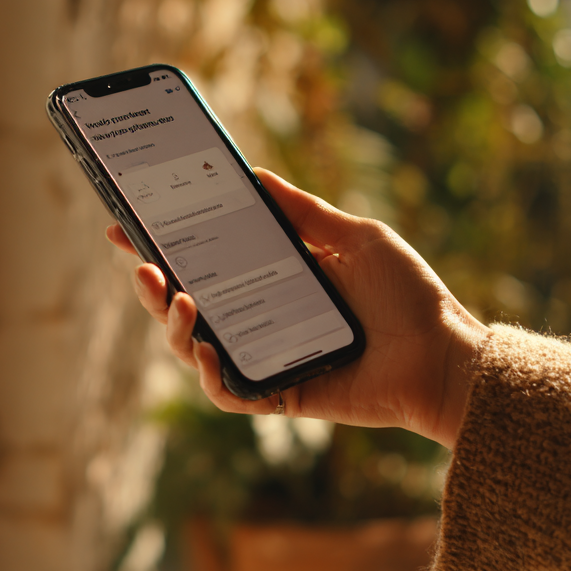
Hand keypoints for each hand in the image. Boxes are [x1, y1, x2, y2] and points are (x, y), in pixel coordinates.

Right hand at [107, 168, 487, 448]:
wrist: (444, 355)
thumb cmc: (408, 295)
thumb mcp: (354, 237)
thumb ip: (302, 212)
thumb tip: (253, 175)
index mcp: (275, 278)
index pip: (206, 262)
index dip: (163, 246)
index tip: (126, 226)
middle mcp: (263, 318)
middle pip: (188, 305)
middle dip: (152, 286)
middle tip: (141, 264)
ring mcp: (268, 358)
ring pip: (196, 349)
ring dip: (173, 326)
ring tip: (177, 299)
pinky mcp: (279, 394)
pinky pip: (228, 392)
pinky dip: (209, 374)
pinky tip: (208, 348)